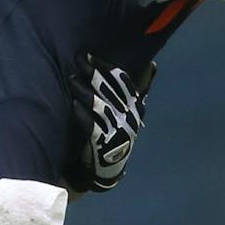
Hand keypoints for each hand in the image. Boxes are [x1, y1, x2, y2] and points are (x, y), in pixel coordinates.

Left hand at [71, 60, 154, 193]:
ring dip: (84, 90)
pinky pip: (92, 126)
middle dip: (93, 73)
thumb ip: (140, 89)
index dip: (106, 67)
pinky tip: (74, 104)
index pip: (122, 81)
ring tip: (72, 78)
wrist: (109, 168)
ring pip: (99, 106)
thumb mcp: (131, 112)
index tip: (91, 56)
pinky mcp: (103, 144)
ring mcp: (116, 131)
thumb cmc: (117, 133)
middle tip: (79, 59)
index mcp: (135, 107)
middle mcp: (128, 117)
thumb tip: (153, 65)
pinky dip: (82, 114)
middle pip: (109, 90)